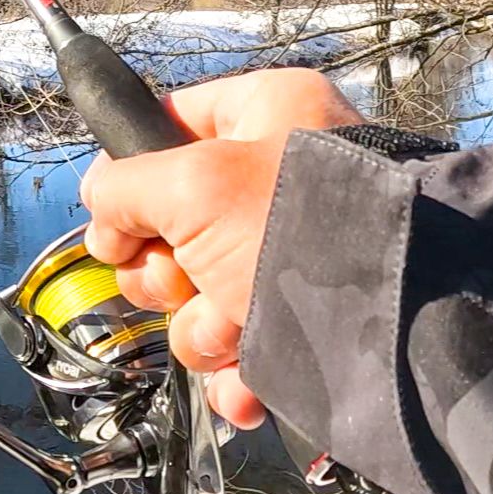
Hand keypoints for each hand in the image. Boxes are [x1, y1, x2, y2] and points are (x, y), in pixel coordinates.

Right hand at [79, 68, 363, 429]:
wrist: (393, 321)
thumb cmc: (298, 225)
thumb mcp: (192, 186)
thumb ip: (123, 186)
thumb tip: (99, 207)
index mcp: (267, 115)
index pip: (173, 123)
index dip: (133, 175)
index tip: (116, 219)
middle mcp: (279, 178)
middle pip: (173, 225)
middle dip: (168, 273)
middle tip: (187, 277)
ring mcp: (289, 253)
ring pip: (197, 295)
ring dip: (202, 325)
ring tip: (237, 328)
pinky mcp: (302, 319)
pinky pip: (237, 345)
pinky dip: (236, 368)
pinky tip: (247, 379)